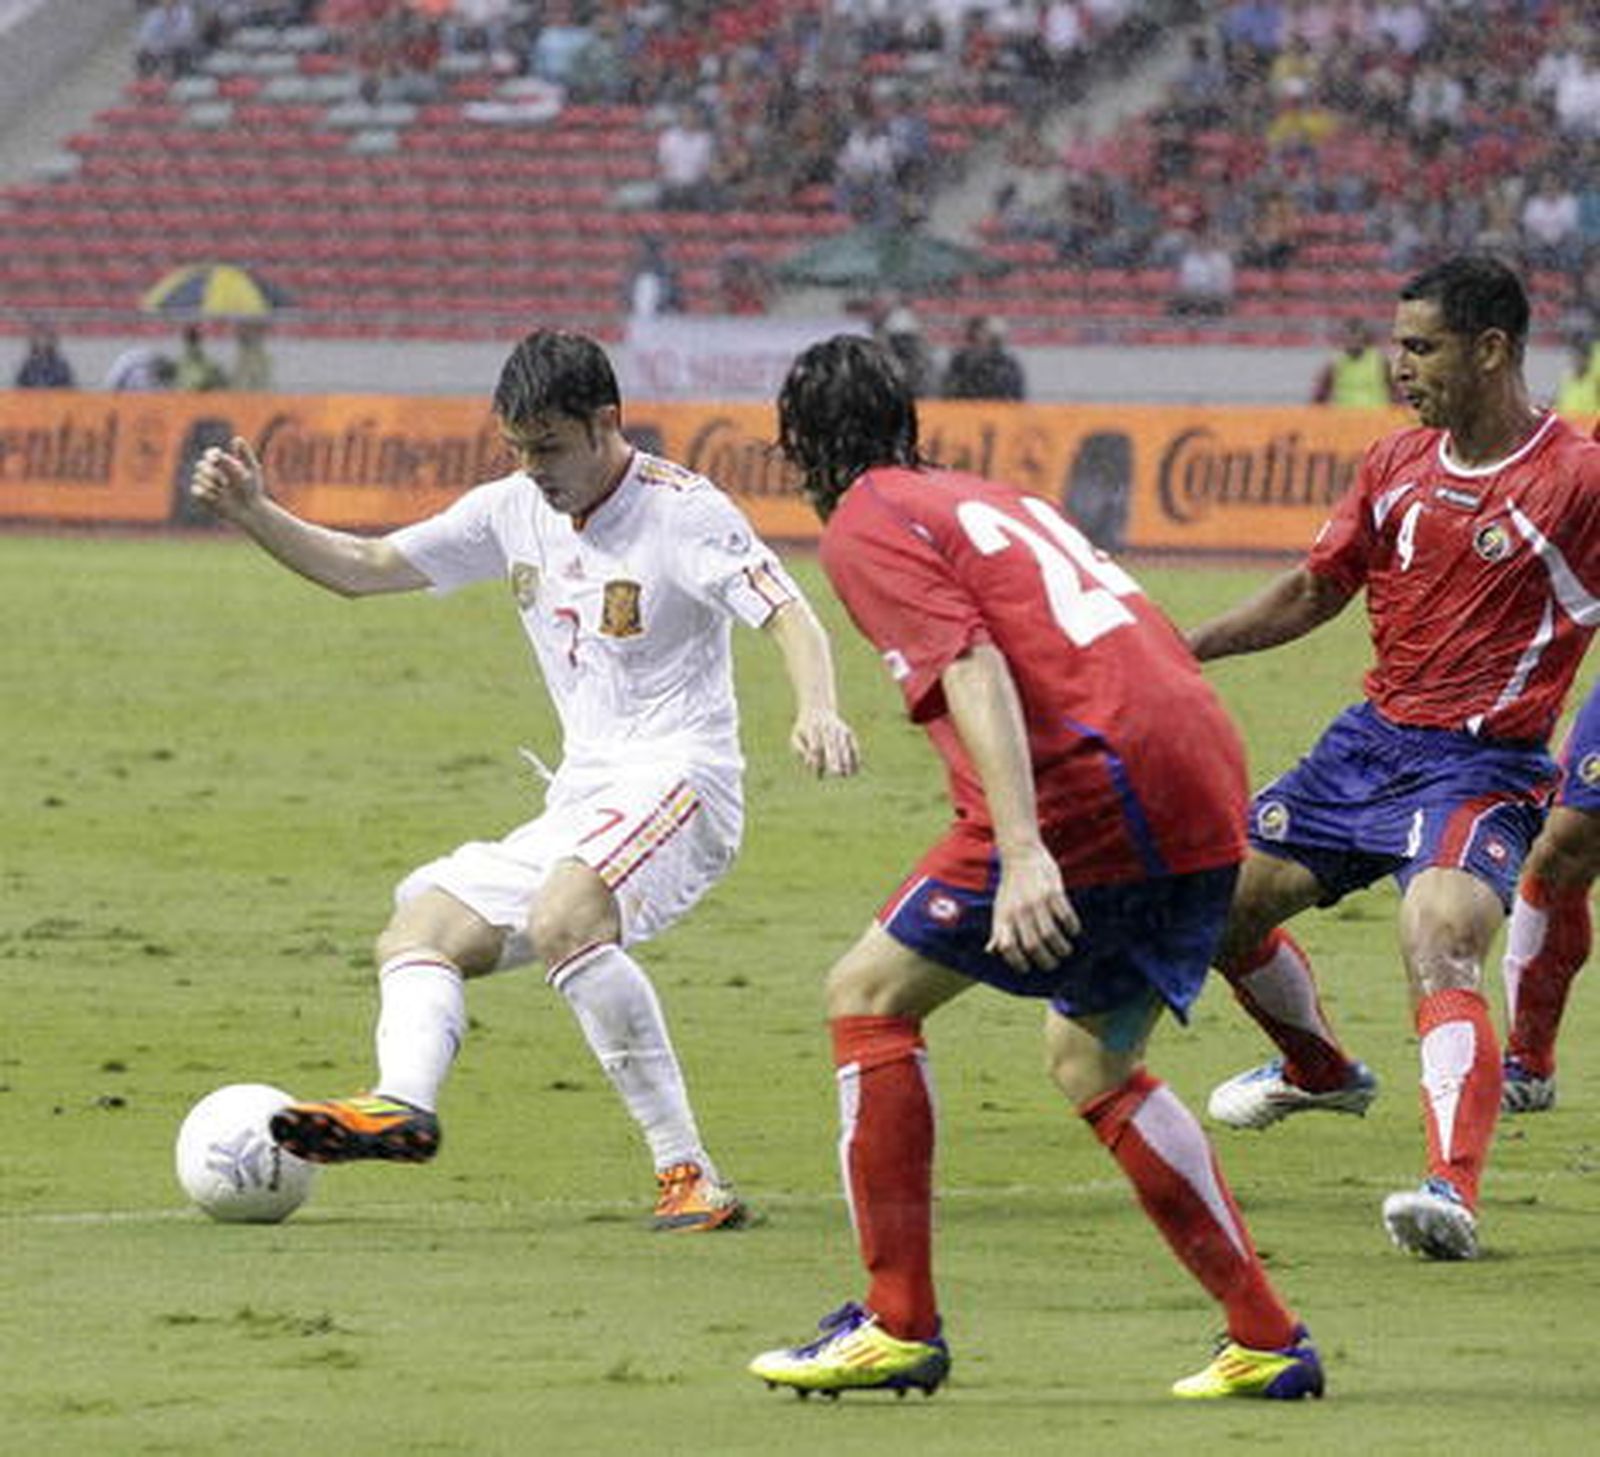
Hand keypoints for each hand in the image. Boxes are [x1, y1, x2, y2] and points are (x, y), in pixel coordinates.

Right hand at [190, 435, 265, 522]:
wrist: (249, 509)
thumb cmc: (252, 490)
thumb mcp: (252, 470)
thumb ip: (245, 454)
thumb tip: (237, 438)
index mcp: (222, 463)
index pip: (210, 454)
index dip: (211, 455)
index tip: (216, 458)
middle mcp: (211, 472)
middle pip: (200, 464)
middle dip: (210, 471)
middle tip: (223, 481)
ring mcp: (205, 484)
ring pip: (198, 477)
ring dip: (212, 484)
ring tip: (224, 491)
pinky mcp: (201, 496)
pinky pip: (195, 490)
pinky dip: (206, 493)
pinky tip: (217, 497)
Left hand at [790, 706, 860, 777]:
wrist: (818, 709)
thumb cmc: (805, 728)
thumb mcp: (796, 735)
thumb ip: (800, 749)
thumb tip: (808, 764)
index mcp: (814, 729)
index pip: (815, 744)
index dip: (816, 756)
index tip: (817, 769)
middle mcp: (828, 728)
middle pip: (831, 745)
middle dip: (834, 759)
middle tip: (835, 772)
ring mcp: (840, 730)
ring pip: (843, 746)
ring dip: (845, 760)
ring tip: (846, 774)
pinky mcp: (848, 732)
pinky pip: (852, 746)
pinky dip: (855, 757)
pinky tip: (855, 770)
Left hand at [987, 841, 1079, 973]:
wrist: (1020, 853)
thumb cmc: (1010, 885)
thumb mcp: (999, 906)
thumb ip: (997, 930)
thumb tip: (991, 951)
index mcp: (1004, 916)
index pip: (1007, 947)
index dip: (1017, 962)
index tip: (1027, 968)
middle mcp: (1019, 911)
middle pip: (1033, 946)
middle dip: (1045, 961)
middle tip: (1053, 964)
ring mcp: (1036, 902)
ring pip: (1051, 935)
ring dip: (1061, 948)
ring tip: (1065, 951)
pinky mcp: (1053, 892)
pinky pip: (1066, 916)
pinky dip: (1072, 928)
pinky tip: (1074, 930)